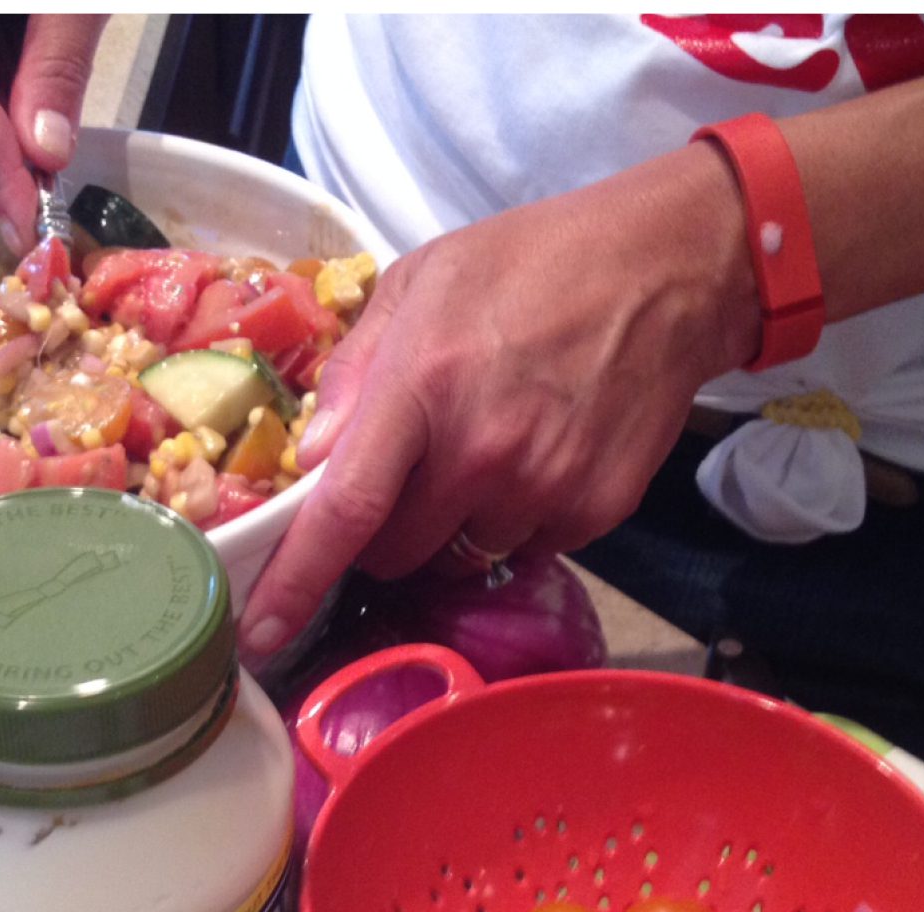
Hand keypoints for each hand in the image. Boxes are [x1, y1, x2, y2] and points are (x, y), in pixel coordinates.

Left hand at [237, 143, 761, 657]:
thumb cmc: (530, 264)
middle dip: (383, 529)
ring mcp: (543, 489)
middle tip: (409, 469)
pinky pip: (524, 550)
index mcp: (422, 388)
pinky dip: (516, 520)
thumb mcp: (421, 283)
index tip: (256, 635)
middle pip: (393, 553)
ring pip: (458, 557)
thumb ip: (356, 372)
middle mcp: (481, 453)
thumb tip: (313, 457)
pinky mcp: (594, 511)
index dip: (294, 582)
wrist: (667, 269)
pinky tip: (538, 453)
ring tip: (487, 446)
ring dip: (454, 524)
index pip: (344, 512)